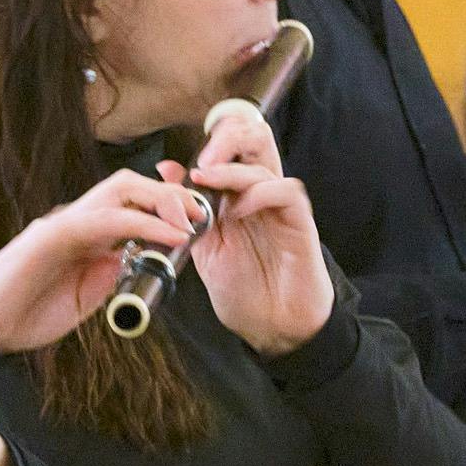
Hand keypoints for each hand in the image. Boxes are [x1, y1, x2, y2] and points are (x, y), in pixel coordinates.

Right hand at [0, 169, 205, 354]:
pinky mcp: (54, 235)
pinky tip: (171, 237)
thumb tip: (131, 259)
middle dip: (172, 192)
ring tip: (192, 221)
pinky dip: (143, 223)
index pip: (130, 200)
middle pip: (131, 184)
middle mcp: (77, 220)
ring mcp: (64, 223)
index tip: (197, 210)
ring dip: (163, 199)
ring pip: (121, 189)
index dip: (165, 197)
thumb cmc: (25, 314)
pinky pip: (106, 220)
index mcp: (85, 234)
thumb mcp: (82, 297)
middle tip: (203, 214)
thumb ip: (107, 275)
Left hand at [186, 112, 335, 356]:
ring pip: (264, 163)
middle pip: (255, 139)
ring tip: (205, 182)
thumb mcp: (204, 247)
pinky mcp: (299, 222)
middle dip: (228, 137)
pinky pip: (286, 191)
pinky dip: (258, 194)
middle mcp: (261, 194)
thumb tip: (165, 169)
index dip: (211, 143)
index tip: (180, 167)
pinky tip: (237, 212)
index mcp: (238, 196)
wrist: (272, 328)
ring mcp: (281, 206)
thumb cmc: (243, 291)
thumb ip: (187, 209)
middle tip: (201, 160)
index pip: (232, 147)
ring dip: (232, 169)